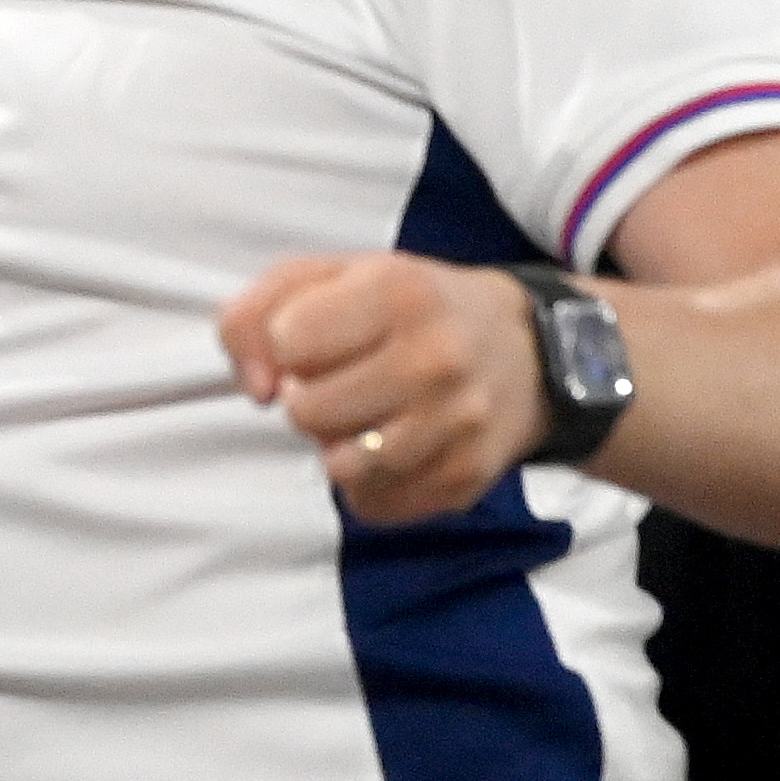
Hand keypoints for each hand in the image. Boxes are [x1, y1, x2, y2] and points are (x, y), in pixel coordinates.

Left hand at [215, 251, 557, 521]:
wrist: (525, 350)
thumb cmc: (411, 308)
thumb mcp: (332, 275)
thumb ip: (259, 311)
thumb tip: (254, 384)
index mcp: (396, 292)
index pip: (287, 341)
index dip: (282, 346)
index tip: (308, 341)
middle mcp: (434, 358)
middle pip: (306, 410)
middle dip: (304, 398)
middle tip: (334, 382)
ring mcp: (456, 424)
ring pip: (340, 467)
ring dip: (333, 445)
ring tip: (358, 416)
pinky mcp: (466, 477)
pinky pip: (376, 505)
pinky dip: (366, 486)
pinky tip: (385, 448)